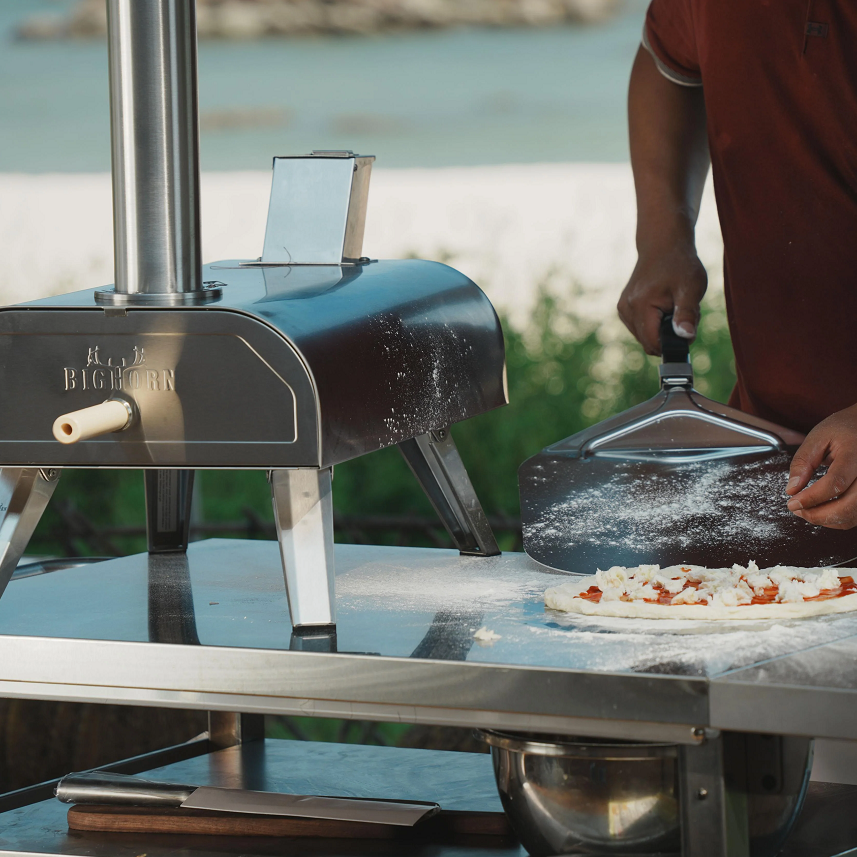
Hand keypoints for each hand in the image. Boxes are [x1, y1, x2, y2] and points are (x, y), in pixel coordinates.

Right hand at [618, 245, 707, 355]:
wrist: (662, 245)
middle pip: (648, 342)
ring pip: (644, 337)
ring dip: (662, 330)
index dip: (673, 343)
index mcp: (640, 305)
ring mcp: (623, 310)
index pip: (653, 343)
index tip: (687, 326)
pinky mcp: (623, 309)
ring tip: (674, 307)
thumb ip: (687, 315)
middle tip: (682, 312)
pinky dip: (655, 325)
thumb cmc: (679, 264)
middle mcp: (626, 310)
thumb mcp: (690, 288)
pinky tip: (664, 307)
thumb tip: (686, 338)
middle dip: (668, 335)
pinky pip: (640, 329)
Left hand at [786, 403, 856, 528]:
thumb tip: (792, 489)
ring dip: (828, 520)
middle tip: (796, 510)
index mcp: (856, 453)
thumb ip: (803, 462)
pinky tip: (822, 511)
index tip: (793, 502)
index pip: (836, 482)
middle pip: (849, 505)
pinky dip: (839, 519)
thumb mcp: (818, 437)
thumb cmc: (844, 428)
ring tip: (806, 511)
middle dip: (818, 514)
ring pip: (854, 515)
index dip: (812, 497)